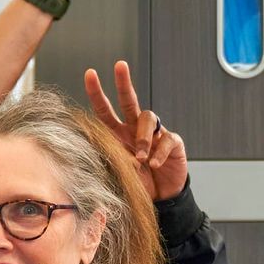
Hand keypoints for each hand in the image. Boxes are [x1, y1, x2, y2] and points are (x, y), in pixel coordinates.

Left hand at [85, 60, 186, 201]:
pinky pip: (166, 139)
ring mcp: (156, 133)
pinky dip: (159, 152)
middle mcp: (135, 129)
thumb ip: (109, 158)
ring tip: (140, 158)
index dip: (97, 93)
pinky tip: (154, 164)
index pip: (105, 111)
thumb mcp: (117, 171)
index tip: (89, 74)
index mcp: (118, 134)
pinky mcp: (173, 142)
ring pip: (148, 119)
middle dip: (124, 82)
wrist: (161, 197)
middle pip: (129, 100)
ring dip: (142, 138)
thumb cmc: (137, 183)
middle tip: (119, 66)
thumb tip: (98, 148)